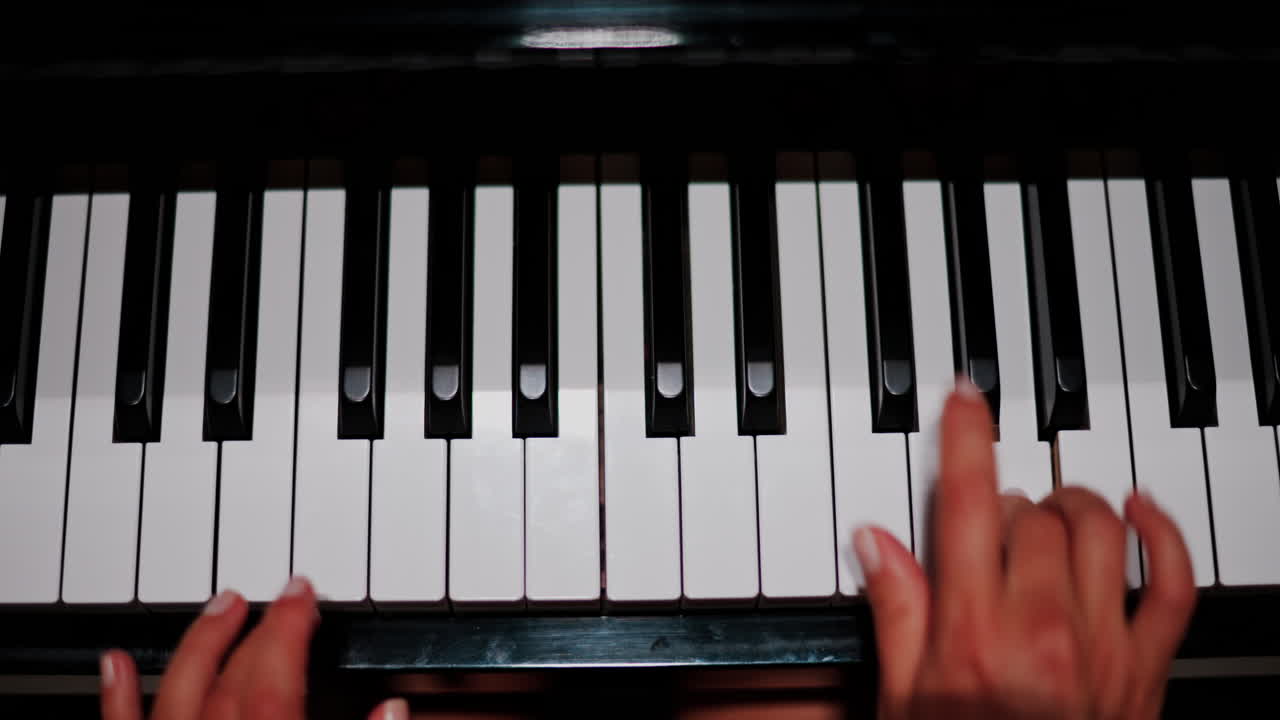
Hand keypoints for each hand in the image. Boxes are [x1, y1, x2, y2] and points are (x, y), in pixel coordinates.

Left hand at [100, 577, 406, 719]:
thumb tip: (396, 708)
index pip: (277, 680)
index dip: (293, 628)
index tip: (304, 591)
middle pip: (235, 679)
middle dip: (262, 629)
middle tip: (281, 593)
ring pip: (180, 692)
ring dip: (201, 643)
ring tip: (222, 603)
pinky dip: (117, 695)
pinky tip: (114, 660)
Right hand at [855, 380, 1195, 718]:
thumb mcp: (904, 703)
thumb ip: (896, 613)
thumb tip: (877, 542)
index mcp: (971, 633)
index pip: (965, 505)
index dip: (964, 437)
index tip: (966, 397)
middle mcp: (1041, 627)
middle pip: (1030, 513)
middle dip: (1004, 502)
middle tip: (985, 522)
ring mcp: (1102, 643)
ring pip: (1097, 528)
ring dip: (1069, 504)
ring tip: (1046, 513)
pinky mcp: (1146, 665)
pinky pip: (1172, 582)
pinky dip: (1162, 535)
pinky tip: (1140, 511)